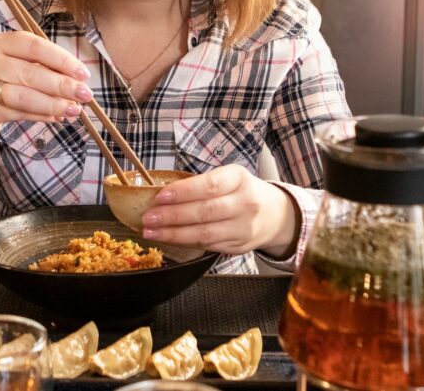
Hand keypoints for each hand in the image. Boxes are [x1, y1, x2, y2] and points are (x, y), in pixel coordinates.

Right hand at [0, 32, 92, 167]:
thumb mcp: (13, 65)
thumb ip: (41, 67)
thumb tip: (77, 79)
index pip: (33, 46)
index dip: (61, 59)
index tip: (83, 72)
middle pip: (30, 72)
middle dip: (62, 85)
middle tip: (85, 94)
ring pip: (25, 95)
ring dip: (54, 103)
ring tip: (75, 109)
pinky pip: (19, 112)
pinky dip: (41, 115)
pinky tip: (57, 116)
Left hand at [140, 165, 298, 257]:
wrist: (275, 215)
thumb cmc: (242, 191)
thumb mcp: (229, 177)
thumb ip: (201, 184)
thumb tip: (161, 193)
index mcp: (239, 179)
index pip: (210, 186)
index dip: (184, 192)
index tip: (160, 196)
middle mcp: (245, 203)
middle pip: (205, 211)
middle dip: (172, 216)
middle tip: (148, 217)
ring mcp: (243, 228)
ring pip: (204, 233)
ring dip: (173, 234)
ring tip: (151, 231)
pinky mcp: (238, 246)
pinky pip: (207, 245)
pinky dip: (184, 242)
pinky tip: (167, 239)